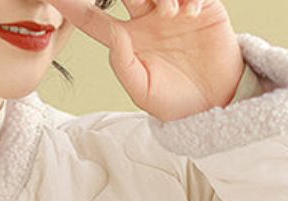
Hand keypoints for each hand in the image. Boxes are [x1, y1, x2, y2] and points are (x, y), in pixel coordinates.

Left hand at [49, 0, 248, 121]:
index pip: (93, 19)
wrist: (215, 104)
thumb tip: (113, 33)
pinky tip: (190, 13)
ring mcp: (173, 10)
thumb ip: (122, 63)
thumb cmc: (175, 102)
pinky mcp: (201, 6)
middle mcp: (146, 19)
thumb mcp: (142, 90)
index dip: (72, 6)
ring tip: (170, 14)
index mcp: (127, 40)